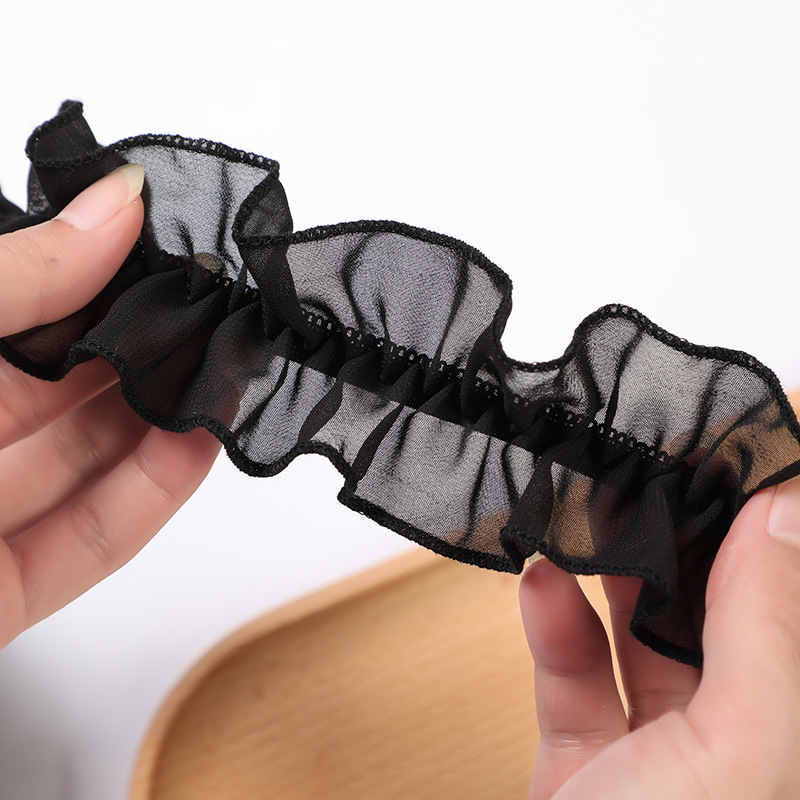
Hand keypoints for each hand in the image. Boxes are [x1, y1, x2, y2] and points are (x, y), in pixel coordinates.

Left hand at [0, 166, 220, 646]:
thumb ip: (14, 275)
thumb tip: (114, 203)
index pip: (25, 309)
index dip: (102, 282)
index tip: (170, 262)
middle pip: (63, 390)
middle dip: (146, 355)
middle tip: (215, 324)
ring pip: (85, 467)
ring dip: (162, 424)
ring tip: (224, 380)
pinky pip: (87, 542)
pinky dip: (150, 497)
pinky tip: (198, 446)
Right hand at [520, 476, 799, 798]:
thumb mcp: (735, 754)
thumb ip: (762, 633)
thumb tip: (780, 518)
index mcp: (788, 740)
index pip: (784, 604)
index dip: (766, 529)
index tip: (735, 458)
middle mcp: (732, 744)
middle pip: (712, 618)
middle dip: (677, 546)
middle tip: (650, 477)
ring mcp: (656, 753)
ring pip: (639, 639)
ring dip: (608, 577)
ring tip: (589, 517)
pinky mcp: (587, 756)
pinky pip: (573, 676)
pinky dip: (554, 625)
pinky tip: (542, 584)